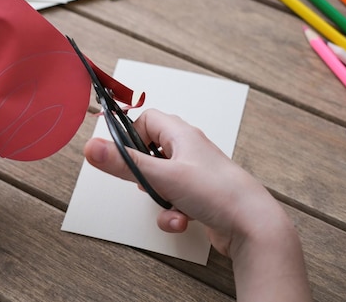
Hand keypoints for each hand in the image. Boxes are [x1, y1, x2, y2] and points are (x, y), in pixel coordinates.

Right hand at [84, 109, 277, 255]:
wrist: (254, 226)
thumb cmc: (218, 192)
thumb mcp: (162, 177)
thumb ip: (124, 164)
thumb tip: (91, 147)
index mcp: (181, 134)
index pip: (146, 118)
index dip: (129, 134)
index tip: (118, 153)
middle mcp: (188, 150)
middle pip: (149, 152)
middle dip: (142, 174)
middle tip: (143, 183)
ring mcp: (194, 174)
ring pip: (159, 181)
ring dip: (158, 199)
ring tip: (169, 206)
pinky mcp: (198, 197)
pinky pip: (173, 201)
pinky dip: (172, 213)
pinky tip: (182, 221)